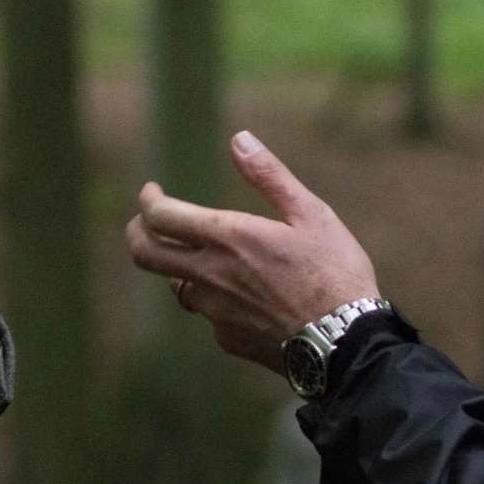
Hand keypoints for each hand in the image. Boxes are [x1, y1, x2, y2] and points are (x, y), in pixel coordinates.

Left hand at [124, 131, 379, 370]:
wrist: (345, 343)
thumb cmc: (335, 273)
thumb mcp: (311, 214)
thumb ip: (269, 176)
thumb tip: (239, 140)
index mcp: (228, 238)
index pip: (159, 216)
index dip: (148, 201)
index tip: (152, 193)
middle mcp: (211, 275)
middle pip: (145, 254)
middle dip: (138, 233)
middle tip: (147, 222)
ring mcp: (215, 312)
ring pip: (178, 285)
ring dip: (180, 266)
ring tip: (203, 255)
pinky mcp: (228, 338)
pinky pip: (209, 313)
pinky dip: (214, 298)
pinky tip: (244, 296)